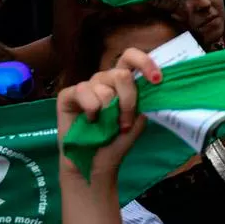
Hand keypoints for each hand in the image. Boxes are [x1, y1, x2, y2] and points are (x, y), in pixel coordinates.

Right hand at [56, 48, 161, 176]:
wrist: (93, 165)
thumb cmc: (114, 143)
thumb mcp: (136, 123)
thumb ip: (142, 102)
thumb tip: (149, 86)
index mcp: (122, 83)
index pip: (131, 58)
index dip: (144, 62)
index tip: (156, 79)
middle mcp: (104, 80)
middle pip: (121, 74)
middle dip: (128, 100)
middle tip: (125, 123)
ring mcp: (86, 86)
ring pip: (103, 86)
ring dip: (109, 110)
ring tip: (106, 127)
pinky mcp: (67, 95)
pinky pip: (82, 91)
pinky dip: (91, 109)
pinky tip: (89, 121)